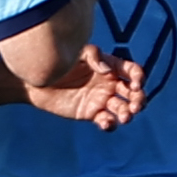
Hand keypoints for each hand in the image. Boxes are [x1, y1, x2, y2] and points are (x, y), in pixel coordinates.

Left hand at [24, 46, 143, 130]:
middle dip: (139, 100)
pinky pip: (107, 121)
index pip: (132, 72)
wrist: (37, 81)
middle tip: (135, 106)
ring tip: (124, 116)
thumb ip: (94, 56)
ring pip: (123, 109)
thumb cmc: (58, 62)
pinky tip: (105, 122)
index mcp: (110, 66)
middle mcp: (109, 84)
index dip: (138, 77)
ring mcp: (101, 100)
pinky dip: (110, 124)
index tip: (135, 84)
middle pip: (133, 94)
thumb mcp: (77, 52)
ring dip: (128, 114)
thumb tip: (108, 71)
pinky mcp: (91, 114)